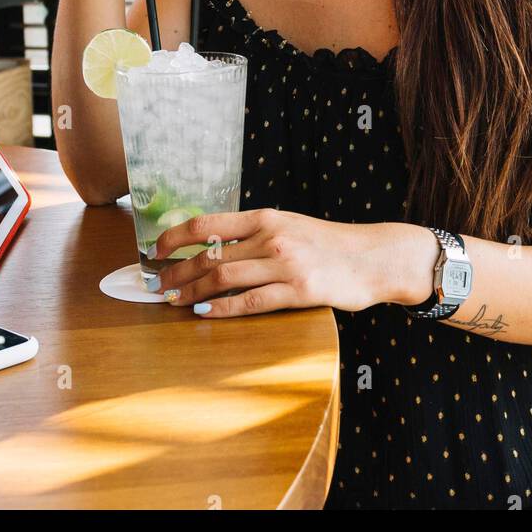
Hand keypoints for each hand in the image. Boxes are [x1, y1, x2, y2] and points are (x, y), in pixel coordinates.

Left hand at [152, 209, 404, 316]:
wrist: (375, 256)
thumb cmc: (329, 244)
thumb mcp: (291, 226)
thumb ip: (256, 234)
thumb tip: (213, 246)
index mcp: (267, 218)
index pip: (208, 224)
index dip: (175, 236)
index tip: (156, 249)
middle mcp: (272, 237)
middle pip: (210, 256)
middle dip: (177, 272)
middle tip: (157, 285)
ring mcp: (285, 265)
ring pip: (224, 278)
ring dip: (192, 292)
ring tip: (174, 301)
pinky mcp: (299, 291)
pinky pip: (251, 302)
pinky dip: (223, 308)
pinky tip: (205, 313)